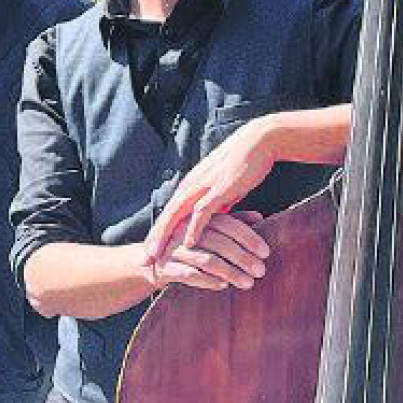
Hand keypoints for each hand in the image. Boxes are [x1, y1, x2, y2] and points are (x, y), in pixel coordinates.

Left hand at [145, 122, 278, 264]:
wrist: (258, 142)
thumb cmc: (243, 164)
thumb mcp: (224, 188)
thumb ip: (216, 203)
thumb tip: (214, 219)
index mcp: (191, 185)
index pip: (169, 213)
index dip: (158, 233)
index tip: (150, 252)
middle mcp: (191, 186)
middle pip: (167, 216)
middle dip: (154, 240)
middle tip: (144, 261)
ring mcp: (203, 187)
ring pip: (177, 215)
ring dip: (165, 237)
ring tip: (156, 256)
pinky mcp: (218, 189)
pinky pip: (201, 212)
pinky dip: (193, 228)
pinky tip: (188, 244)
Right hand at [147, 210, 269, 292]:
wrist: (149, 260)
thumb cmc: (186, 245)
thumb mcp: (207, 230)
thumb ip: (232, 222)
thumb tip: (260, 216)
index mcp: (196, 218)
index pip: (227, 224)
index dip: (248, 237)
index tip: (266, 252)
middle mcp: (185, 231)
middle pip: (219, 242)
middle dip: (243, 258)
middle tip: (261, 271)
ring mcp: (174, 249)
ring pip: (207, 260)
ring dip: (230, 272)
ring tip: (248, 284)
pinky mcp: (165, 267)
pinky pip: (189, 275)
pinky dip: (208, 281)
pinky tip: (223, 286)